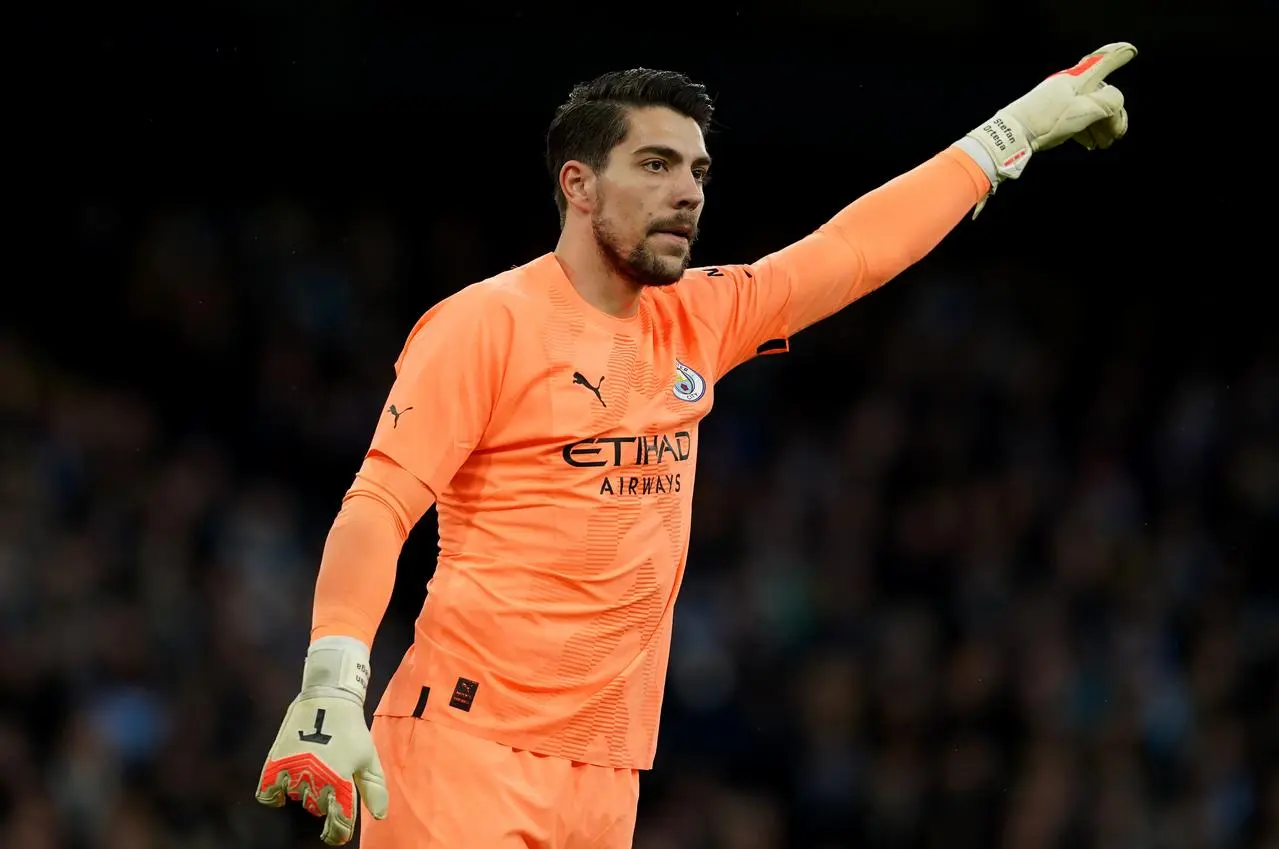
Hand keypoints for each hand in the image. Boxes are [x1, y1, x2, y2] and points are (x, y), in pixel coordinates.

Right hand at [255, 637, 388, 845]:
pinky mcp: (275, 762)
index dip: (338, 832)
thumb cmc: (352, 730)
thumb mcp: (368, 757)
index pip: (339, 822)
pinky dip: (274, 795)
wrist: (328, 697)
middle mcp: (316, 780)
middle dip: (325, 800)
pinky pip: (268, 794)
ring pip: (296, 799)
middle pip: (317, 809)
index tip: (337, 833)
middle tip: (330, 778)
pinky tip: (284, 786)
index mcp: (341, 781)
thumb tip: (379, 816)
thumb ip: (374, 788)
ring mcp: (293, 771)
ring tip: (312, 771)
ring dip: (304, 792)